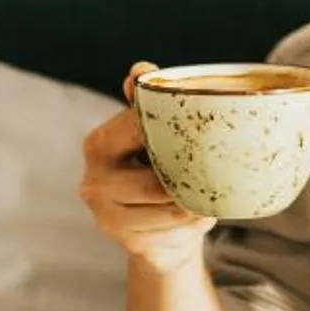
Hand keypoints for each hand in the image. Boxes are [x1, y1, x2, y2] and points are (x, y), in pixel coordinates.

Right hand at [79, 61, 214, 275]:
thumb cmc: (162, 169)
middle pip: (155, 176)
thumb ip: (148, 102)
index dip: (174, 129)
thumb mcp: (157, 135)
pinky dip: (194, 222)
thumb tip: (139, 69)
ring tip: (209, 193)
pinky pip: (173, 229)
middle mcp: (93, 180)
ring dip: (197, 200)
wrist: (162, 231)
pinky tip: (198, 215)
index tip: (201, 128)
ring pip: (168, 204)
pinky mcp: (125, 242)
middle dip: (190, 173)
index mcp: (99, 143)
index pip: (139, 128)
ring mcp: (106, 216)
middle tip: (216, 167)